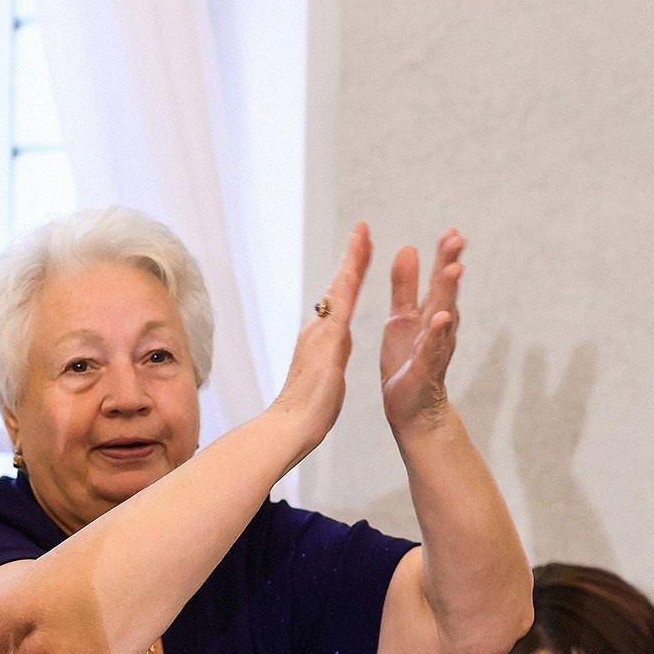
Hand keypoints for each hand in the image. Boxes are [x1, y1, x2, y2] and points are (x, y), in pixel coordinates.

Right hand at [268, 221, 370, 452]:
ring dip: (352, 259)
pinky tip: (356, 265)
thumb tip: (329, 349)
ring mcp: (322, 332)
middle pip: (339, 286)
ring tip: (362, 233)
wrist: (291, 425)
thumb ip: (326, 358)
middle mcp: (319, 329)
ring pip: (340, 289)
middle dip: (352, 256)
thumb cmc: (306, 410)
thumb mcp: (322, 375)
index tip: (360, 251)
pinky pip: (342, 306)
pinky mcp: (327, 341)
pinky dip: (350, 285)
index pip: (339, 299)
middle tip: (362, 228)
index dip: (350, 273)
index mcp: (322, 338)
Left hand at [379, 229, 465, 430]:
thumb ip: (405, 286)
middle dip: (449, 265)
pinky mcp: (425, 370)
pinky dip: (436, 334)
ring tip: (454, 270)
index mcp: (428, 313)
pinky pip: (432, 349)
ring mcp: (434, 348)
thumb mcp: (401, 318)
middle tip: (456, 239)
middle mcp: (437, 328)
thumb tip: (408, 247)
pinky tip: (440, 318)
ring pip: (444, 316)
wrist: (412, 409)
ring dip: (449, 293)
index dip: (444, 256)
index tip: (451, 231)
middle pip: (446, 292)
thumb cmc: (407, 362)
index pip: (439, 280)